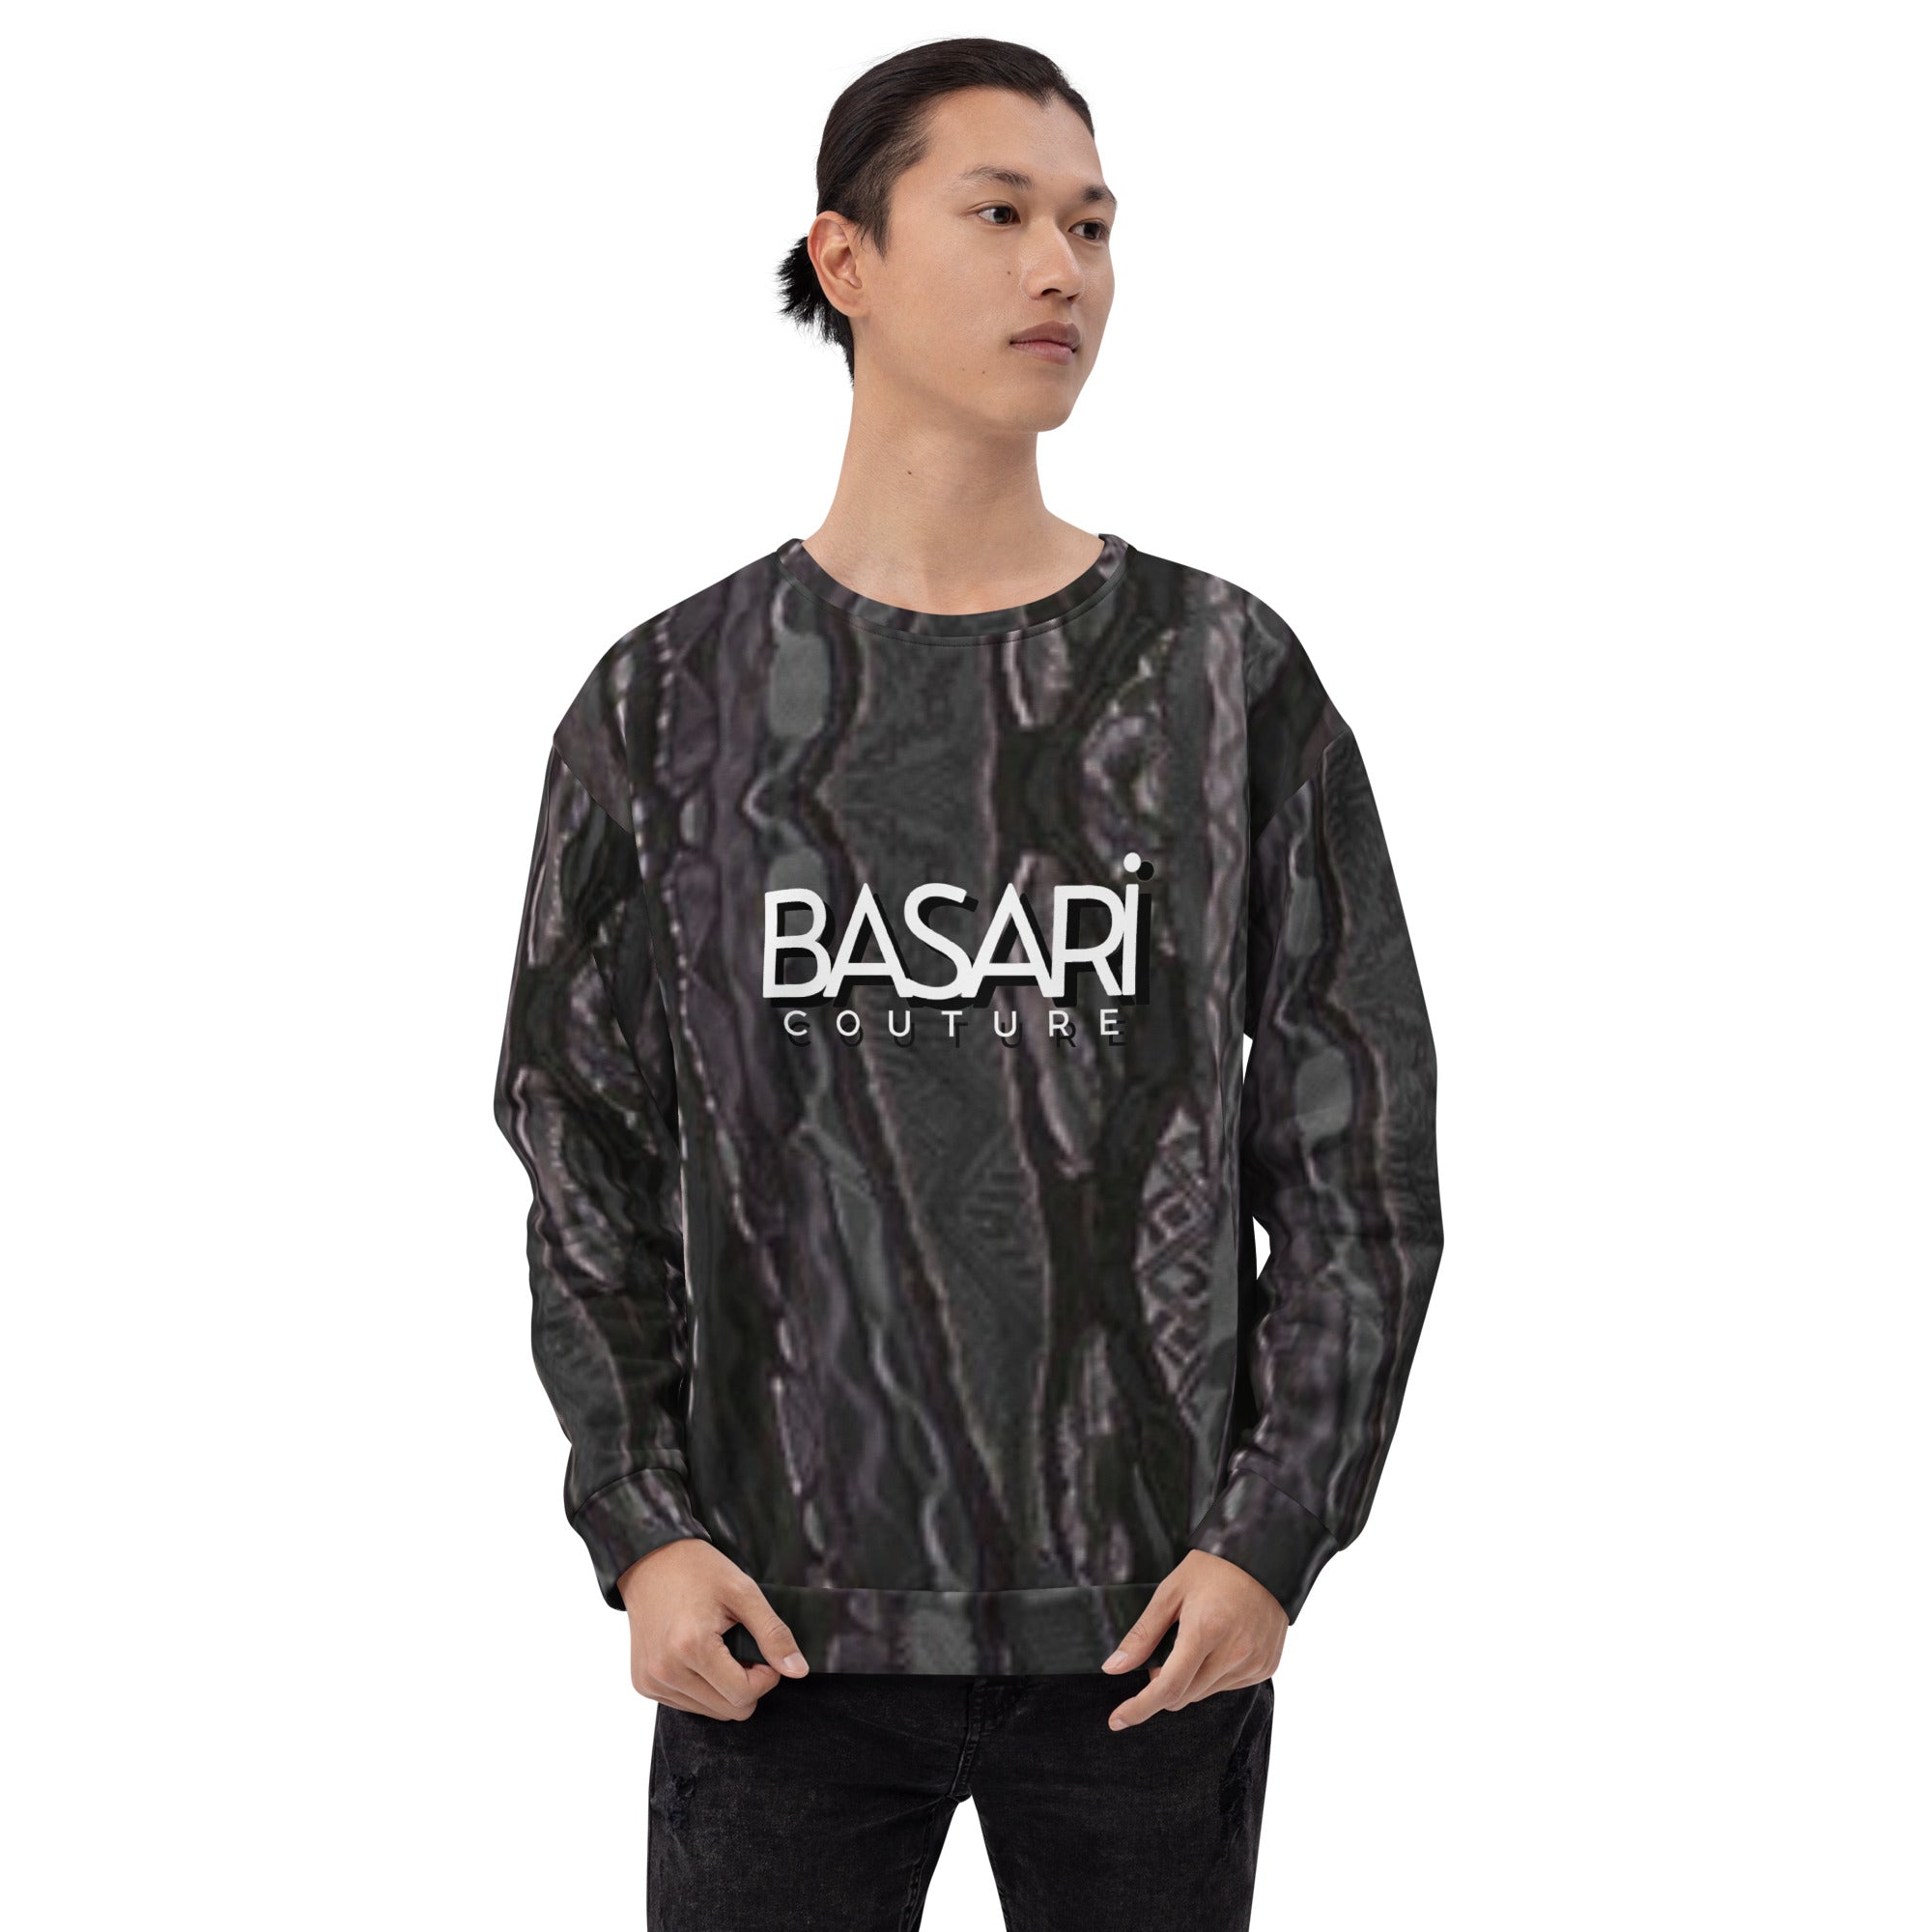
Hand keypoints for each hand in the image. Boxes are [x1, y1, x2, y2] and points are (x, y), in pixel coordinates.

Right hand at [615, 1537, 809, 1718]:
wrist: (650, 1560)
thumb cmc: (697, 1569)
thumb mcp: (743, 1591)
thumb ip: (773, 1633)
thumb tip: (798, 1671)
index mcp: (691, 1648)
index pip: (744, 1696)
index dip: (765, 1676)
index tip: (761, 1650)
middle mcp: (666, 1671)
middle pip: (729, 1711)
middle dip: (746, 1685)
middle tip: (741, 1649)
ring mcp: (652, 1682)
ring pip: (710, 1712)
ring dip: (723, 1688)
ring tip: (718, 1649)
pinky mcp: (643, 1685)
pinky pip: (688, 1705)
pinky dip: (702, 1688)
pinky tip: (698, 1656)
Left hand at [1098, 1550, 1285, 1728]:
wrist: (1264, 1557)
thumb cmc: (1213, 1569)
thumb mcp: (1170, 1592)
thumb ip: (1142, 1634)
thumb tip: (1114, 1667)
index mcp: (1205, 1630)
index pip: (1168, 1687)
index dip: (1139, 1708)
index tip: (1116, 1720)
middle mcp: (1233, 1652)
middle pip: (1184, 1696)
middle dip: (1162, 1686)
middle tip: (1161, 1655)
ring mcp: (1253, 1662)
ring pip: (1204, 1694)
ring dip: (1189, 1681)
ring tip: (1194, 1642)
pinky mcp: (1266, 1666)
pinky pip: (1228, 1687)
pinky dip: (1212, 1676)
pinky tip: (1217, 1645)